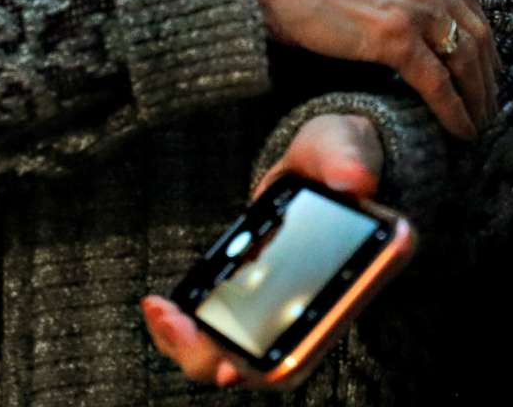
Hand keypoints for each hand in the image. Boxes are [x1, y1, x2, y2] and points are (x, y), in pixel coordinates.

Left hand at [141, 116, 384, 388]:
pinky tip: (159, 306)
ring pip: (234, 356)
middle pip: (265, 365)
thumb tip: (352, 180)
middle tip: (176, 324)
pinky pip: (216, 332)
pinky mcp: (251, 300)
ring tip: (160, 312)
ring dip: (191, 346)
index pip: (316, 342)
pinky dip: (184, 328)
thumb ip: (348, 158)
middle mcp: (313, 308)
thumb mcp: (344, 145)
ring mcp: (278, 308)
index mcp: (348, 283)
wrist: (318, 159)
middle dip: (214, 355)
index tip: (232, 367)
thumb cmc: (337, 156)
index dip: (277, 364)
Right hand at [237, 0, 494, 139]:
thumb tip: (389, 4)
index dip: (478, 32)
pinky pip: (437, 81)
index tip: (484, 60)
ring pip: (464, 55)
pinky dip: (455, 110)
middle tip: (490, 98)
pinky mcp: (392, 35)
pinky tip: (461, 130)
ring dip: (478, 94)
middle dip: (486, 68)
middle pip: (472, 24)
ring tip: (480, 120)